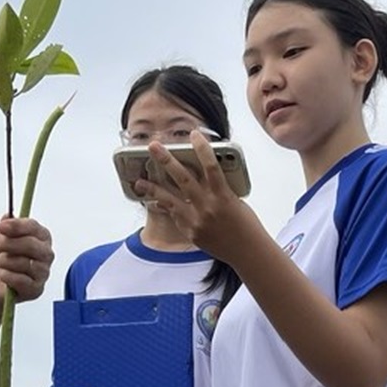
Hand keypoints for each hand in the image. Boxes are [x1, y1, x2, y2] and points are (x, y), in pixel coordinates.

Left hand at [0, 217, 53, 303]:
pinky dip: (6, 276)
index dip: (17, 226)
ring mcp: (43, 272)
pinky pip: (21, 280)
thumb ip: (3, 226)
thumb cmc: (0, 259)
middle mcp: (46, 253)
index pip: (33, 227)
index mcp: (40, 237)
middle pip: (31, 244)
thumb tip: (8, 216)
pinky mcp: (36, 289)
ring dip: (5, 262)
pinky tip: (3, 275)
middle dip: (9, 244)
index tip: (3, 227)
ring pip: (24, 263)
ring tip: (1, 263)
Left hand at [136, 132, 260, 261]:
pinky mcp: (190, 232)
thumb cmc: (246, 225)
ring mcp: (196, 220)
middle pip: (183, 178)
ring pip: (170, 199)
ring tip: (139, 181)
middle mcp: (207, 207)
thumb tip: (203, 174)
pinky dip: (164, 206)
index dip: (202, 148)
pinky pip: (174, 215)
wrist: (247, 253)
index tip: (194, 134)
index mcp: (223, 196)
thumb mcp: (236, 201)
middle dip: (166, 160)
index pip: (211, 166)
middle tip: (154, 146)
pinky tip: (154, 199)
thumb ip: (219, 188)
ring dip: (153, 188)